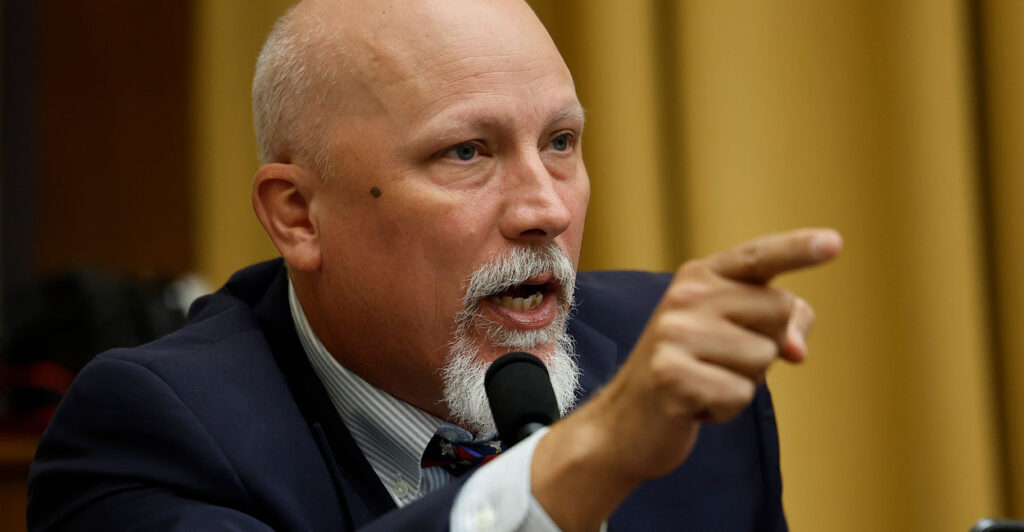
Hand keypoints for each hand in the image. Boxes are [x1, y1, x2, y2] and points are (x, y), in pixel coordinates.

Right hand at [531, 228, 841, 531]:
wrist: (625, 422)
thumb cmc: (690, 372)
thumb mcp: (732, 336)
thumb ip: (777, 325)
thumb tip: (797, 348)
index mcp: (700, 277)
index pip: (758, 256)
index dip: (798, 249)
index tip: (835, 242)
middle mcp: (686, 296)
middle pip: (779, 311)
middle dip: (765, 346)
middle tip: (719, 362)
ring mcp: (675, 334)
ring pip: (764, 357)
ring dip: (744, 382)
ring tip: (706, 382)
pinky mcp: (672, 375)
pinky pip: (740, 394)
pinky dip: (725, 409)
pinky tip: (694, 405)